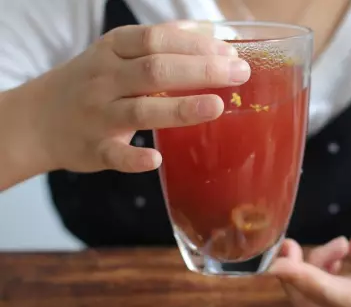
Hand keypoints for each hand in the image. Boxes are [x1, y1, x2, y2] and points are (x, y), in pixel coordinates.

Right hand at [23, 20, 248, 173]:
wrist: (38, 119)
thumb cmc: (91, 83)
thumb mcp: (117, 51)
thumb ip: (159, 41)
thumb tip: (207, 31)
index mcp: (114, 50)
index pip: (156, 40)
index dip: (195, 45)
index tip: (230, 54)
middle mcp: (105, 79)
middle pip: (155, 70)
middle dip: (200, 71)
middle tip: (239, 75)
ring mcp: (98, 114)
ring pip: (139, 110)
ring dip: (179, 108)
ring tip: (216, 107)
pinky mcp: (93, 148)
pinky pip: (113, 153)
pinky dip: (133, 157)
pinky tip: (156, 158)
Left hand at [269, 214, 350, 306]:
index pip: (331, 298)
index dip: (301, 279)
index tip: (277, 263)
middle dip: (293, 278)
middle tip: (288, 245)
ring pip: (315, 300)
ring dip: (309, 270)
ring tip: (336, 244)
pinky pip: (324, 292)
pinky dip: (320, 270)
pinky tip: (339, 251)